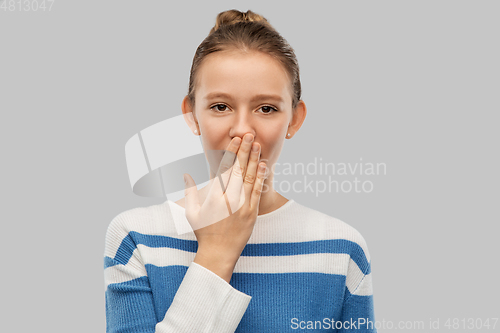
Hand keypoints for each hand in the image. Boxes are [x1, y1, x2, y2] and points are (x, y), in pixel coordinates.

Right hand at [183, 133, 266, 281]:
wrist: (219, 253)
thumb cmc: (204, 232)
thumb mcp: (191, 212)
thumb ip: (190, 192)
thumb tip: (186, 175)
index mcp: (213, 196)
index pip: (223, 168)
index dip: (231, 152)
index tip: (235, 140)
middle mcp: (228, 199)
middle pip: (238, 169)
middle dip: (244, 150)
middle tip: (249, 135)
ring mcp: (241, 206)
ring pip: (249, 177)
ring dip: (253, 159)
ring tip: (257, 144)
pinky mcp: (251, 213)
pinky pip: (257, 191)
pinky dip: (260, 177)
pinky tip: (262, 164)